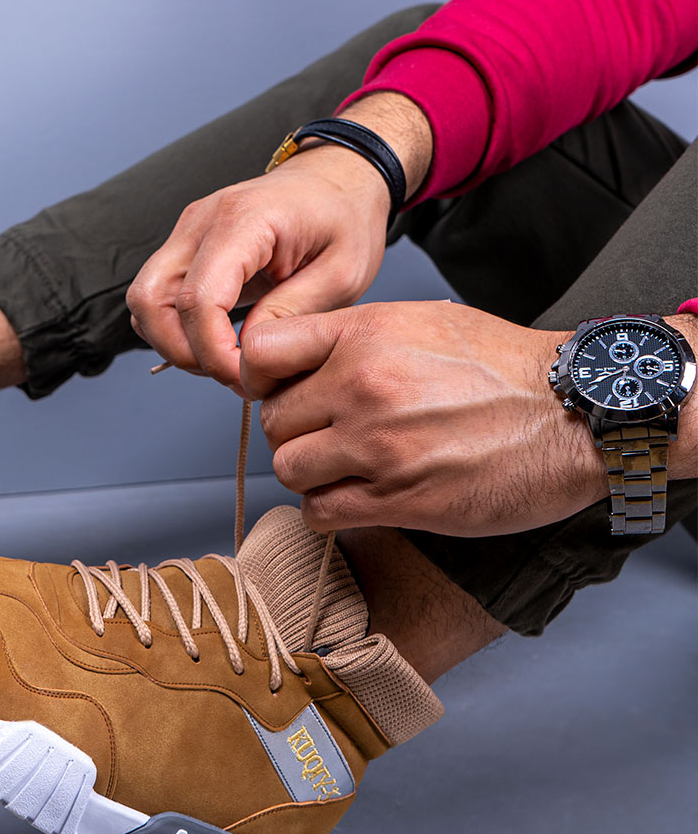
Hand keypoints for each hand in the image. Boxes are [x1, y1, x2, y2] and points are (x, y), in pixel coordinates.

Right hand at [126, 92, 430, 390]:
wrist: (338, 179)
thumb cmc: (344, 219)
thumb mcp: (341, 273)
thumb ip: (291, 312)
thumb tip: (248, 353)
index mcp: (243, 221)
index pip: (197, 299)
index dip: (213, 351)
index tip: (246, 376)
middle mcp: (201, 223)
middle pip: (150, 301)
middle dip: (182, 352)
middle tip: (231, 373)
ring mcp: (186, 233)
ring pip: (145, 303)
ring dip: (174, 343)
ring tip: (225, 360)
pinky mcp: (186, 248)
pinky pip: (158, 298)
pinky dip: (176, 329)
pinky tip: (217, 341)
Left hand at [241, 300, 607, 536]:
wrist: (574, 415)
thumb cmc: (501, 367)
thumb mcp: (422, 321)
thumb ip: (352, 337)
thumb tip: (296, 360)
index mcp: (364, 334)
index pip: (259, 353)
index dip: (261, 377)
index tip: (280, 390)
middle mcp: (362, 386)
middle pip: (273, 420)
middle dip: (295, 430)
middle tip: (327, 435)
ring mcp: (378, 446)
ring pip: (289, 468)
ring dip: (309, 473)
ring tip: (344, 468)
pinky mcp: (397, 499)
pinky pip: (318, 512)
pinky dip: (327, 509)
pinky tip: (355, 497)